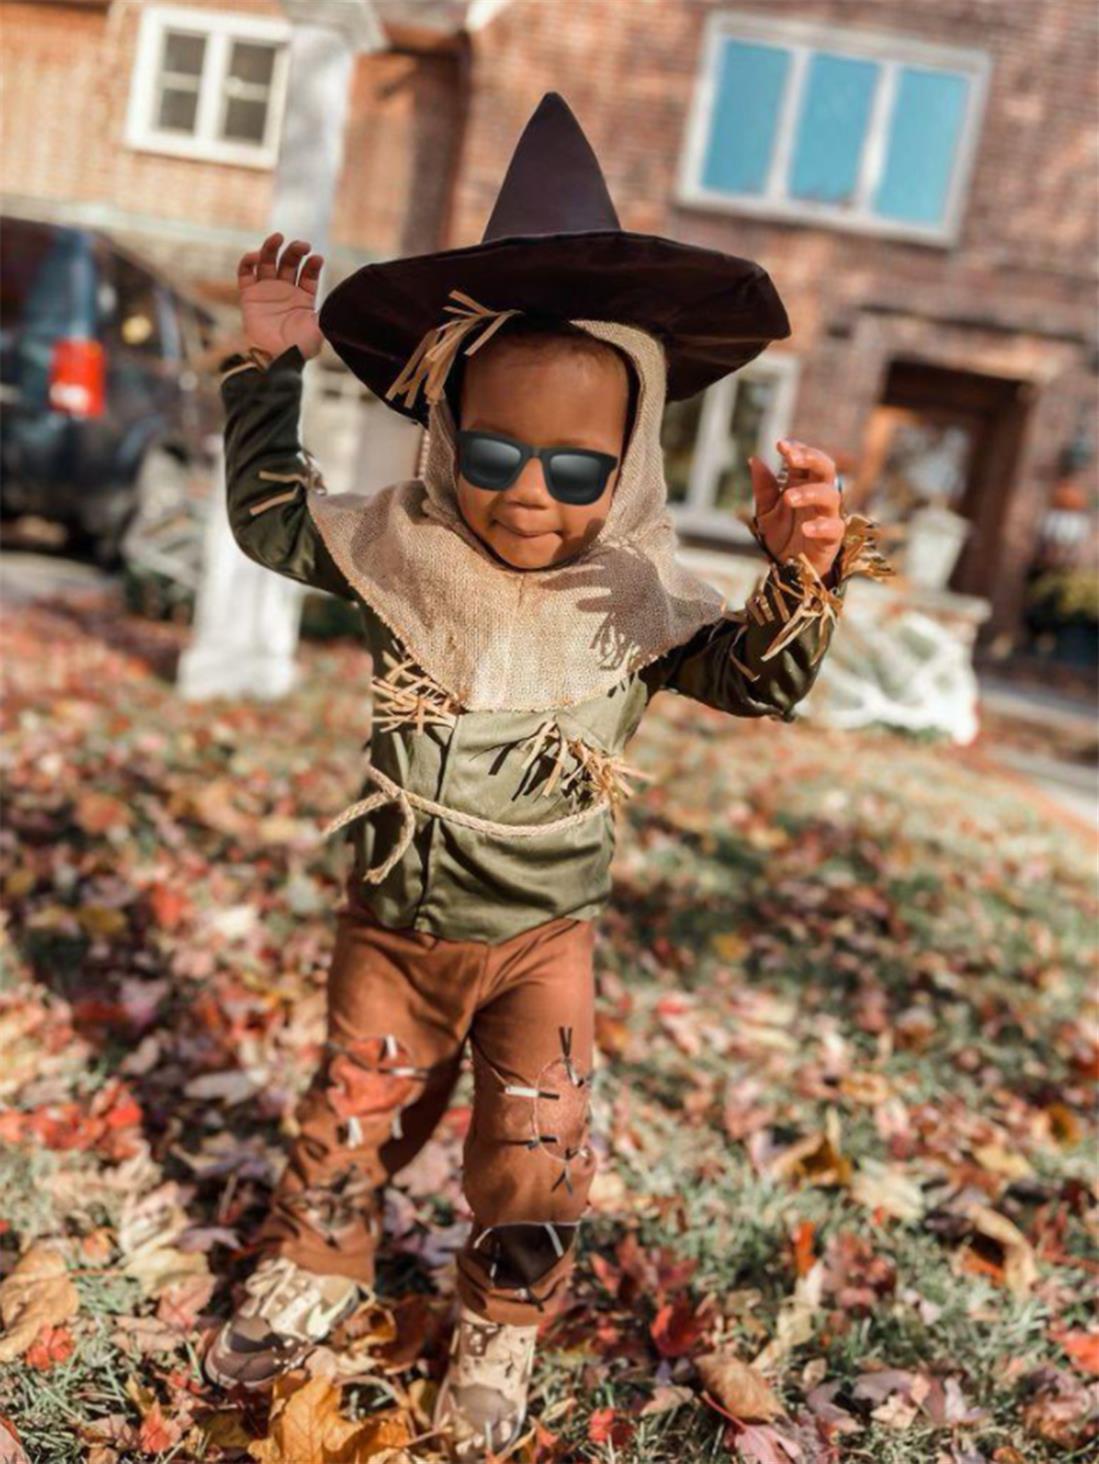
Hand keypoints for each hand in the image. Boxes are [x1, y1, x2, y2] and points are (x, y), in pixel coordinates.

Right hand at [235, 231, 324, 360]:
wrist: (276, 358)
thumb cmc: (300, 348)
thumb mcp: (320, 328)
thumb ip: (330, 312)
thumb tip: (345, 300)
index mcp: (303, 299)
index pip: (309, 274)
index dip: (313, 265)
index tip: (318, 258)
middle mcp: (285, 292)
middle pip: (289, 263)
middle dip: (295, 251)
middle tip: (302, 245)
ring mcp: (266, 292)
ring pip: (267, 262)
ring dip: (271, 247)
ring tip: (278, 237)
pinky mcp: (249, 296)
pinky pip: (246, 273)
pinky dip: (249, 261)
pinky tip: (257, 256)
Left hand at [748, 440, 844, 580]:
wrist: (790, 569)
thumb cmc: (782, 535)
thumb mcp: (765, 512)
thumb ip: (763, 488)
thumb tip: (754, 459)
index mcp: (803, 484)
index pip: (806, 459)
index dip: (797, 449)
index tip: (780, 445)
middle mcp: (818, 495)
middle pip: (826, 467)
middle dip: (810, 458)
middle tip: (791, 457)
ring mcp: (828, 515)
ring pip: (831, 495)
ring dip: (810, 492)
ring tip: (788, 498)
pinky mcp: (833, 538)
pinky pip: (834, 528)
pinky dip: (821, 526)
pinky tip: (806, 528)